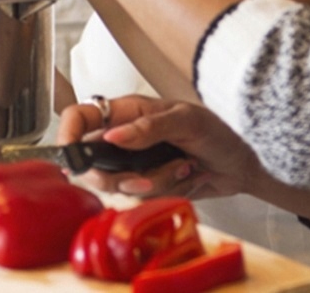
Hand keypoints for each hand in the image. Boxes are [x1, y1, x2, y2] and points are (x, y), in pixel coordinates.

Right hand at [57, 95, 262, 200]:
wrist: (241, 163)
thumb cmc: (217, 132)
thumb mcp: (187, 121)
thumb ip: (149, 127)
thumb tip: (112, 135)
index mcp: (127, 111)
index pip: (80, 117)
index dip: (68, 135)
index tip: (75, 158)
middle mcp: (124, 136)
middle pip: (91, 163)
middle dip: (119, 177)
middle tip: (146, 177)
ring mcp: (134, 162)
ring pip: (118, 185)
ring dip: (153, 183)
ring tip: (181, 168)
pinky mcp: (147, 183)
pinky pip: (139, 198)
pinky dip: (164, 192)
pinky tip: (184, 177)